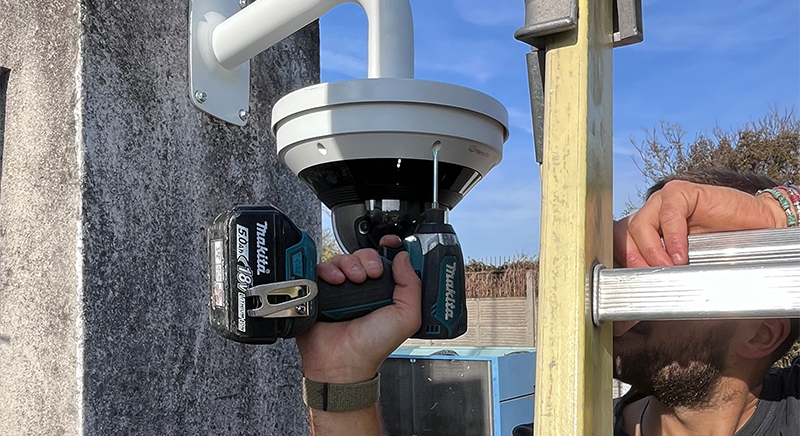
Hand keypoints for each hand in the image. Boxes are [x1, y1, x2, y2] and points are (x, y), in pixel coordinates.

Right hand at [296, 236, 421, 382]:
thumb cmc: (373, 345)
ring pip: (344, 258)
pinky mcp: (323, 290)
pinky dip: (330, 270)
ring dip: (351, 265)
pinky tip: (337, 283)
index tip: (390, 245)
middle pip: (365, 255)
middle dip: (369, 259)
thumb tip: (405, 258)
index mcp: (386, 292)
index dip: (390, 249)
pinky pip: (323, 267)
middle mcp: (365, 288)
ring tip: (353, 281)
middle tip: (371, 274)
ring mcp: (343, 288)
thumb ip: (412, 286)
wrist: (342, 360)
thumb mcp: (406, 317)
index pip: (388, 260)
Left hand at [614, 180, 784, 268]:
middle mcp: (649, 213)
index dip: (618, 259)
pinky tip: (680, 255)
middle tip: (649, 278)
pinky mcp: (682, 192)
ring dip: (651, 251)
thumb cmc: (719, 248)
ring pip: (641, 225)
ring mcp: (663, 201)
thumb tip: (643, 292)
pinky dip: (672, 237)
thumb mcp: (684, 263)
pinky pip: (669, 214)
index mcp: (645, 230)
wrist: (756, 228)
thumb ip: (663, 269)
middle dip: (634, 259)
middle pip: (625, 234)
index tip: (627, 282)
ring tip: (668, 268)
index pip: (617, 240)